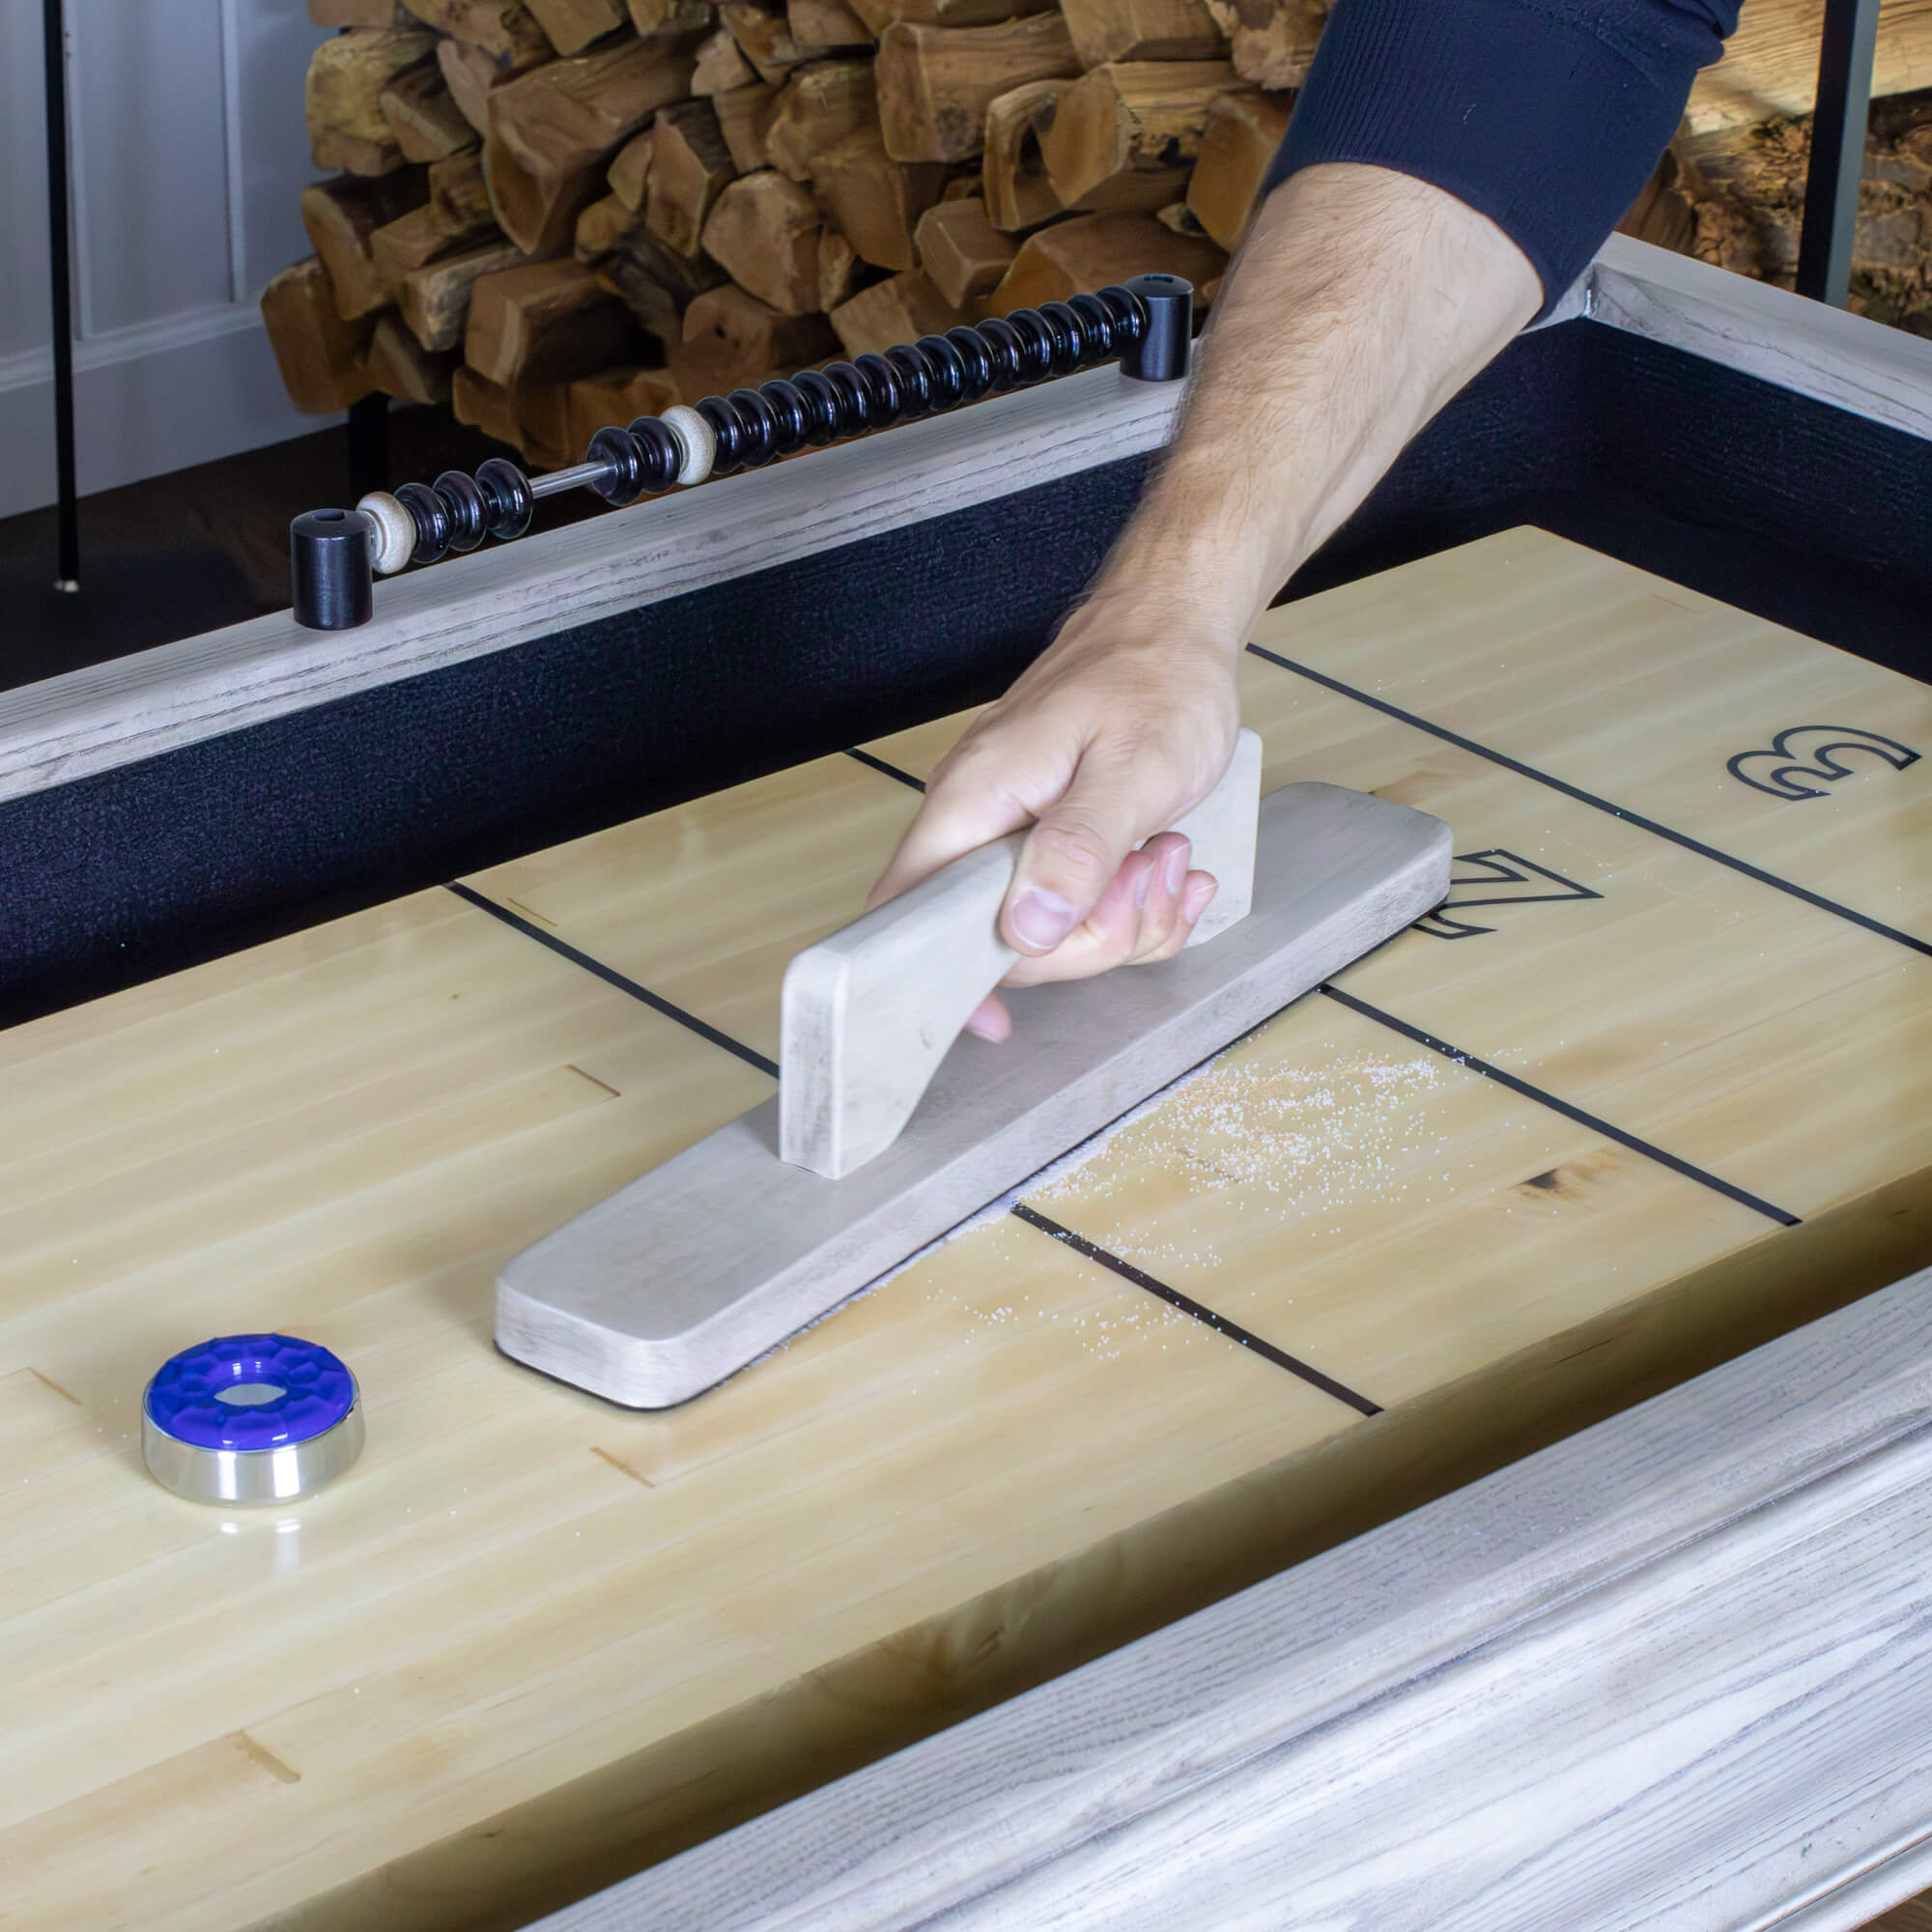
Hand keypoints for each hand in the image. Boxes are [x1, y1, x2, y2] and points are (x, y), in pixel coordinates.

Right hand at [865, 591, 1242, 1040]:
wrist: (1175, 627)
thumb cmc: (1153, 678)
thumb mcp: (1131, 770)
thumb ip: (1077, 849)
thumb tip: (1027, 929)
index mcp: (973, 802)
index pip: (909, 915)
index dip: (945, 982)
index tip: (994, 1023)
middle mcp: (980, 824)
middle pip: (1006, 943)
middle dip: (1092, 936)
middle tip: (1144, 875)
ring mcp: (1017, 836)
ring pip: (1054, 934)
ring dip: (1127, 915)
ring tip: (1166, 851)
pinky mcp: (1054, 843)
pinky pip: (1084, 910)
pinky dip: (1136, 904)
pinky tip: (1167, 865)